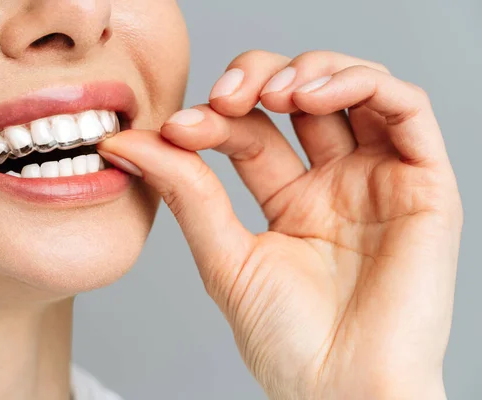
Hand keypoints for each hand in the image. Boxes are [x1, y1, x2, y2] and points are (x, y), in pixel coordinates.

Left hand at [98, 50, 462, 398]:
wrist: (341, 393)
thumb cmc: (288, 341)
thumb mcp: (225, 257)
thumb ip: (186, 193)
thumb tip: (128, 142)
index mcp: (293, 200)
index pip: (251, 131)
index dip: (215, 116)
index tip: (176, 128)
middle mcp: (337, 182)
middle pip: (300, 95)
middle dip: (259, 78)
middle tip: (225, 97)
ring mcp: (379, 180)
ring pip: (354, 88)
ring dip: (308, 70)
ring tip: (273, 92)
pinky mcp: (424, 184)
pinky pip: (406, 109)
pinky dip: (361, 84)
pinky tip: (313, 96)